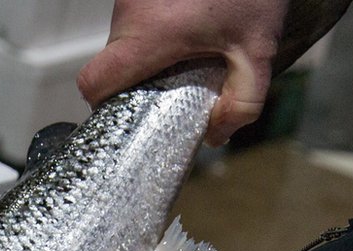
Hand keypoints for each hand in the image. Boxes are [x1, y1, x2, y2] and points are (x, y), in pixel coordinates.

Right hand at [78, 0, 290, 145]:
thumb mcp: (258, 50)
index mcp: (148, 36)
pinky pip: (137, 17)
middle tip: (176, 83)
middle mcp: (129, 13)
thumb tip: (217, 135)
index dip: (105, 103)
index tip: (131, 110)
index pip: (94, 82)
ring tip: (192, 46)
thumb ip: (243, 102)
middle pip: (113, 63)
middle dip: (141, 79)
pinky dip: (158, 28)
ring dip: (152, 51)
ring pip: (126, 39)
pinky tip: (190, 23)